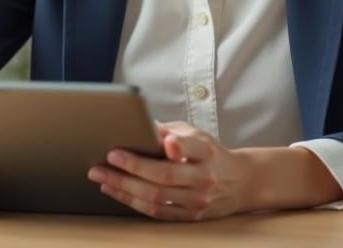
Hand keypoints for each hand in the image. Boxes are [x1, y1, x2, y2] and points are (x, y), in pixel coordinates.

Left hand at [87, 121, 253, 220]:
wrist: (240, 182)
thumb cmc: (210, 153)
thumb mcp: (195, 133)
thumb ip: (168, 131)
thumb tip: (140, 125)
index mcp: (206, 152)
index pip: (187, 147)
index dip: (170, 145)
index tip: (148, 138)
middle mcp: (204, 177)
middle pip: (164, 176)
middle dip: (131, 168)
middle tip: (106, 161)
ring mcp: (198, 200)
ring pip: (156, 197)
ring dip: (124, 188)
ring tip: (102, 176)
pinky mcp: (190, 217)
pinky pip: (156, 212)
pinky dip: (133, 202)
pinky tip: (116, 191)